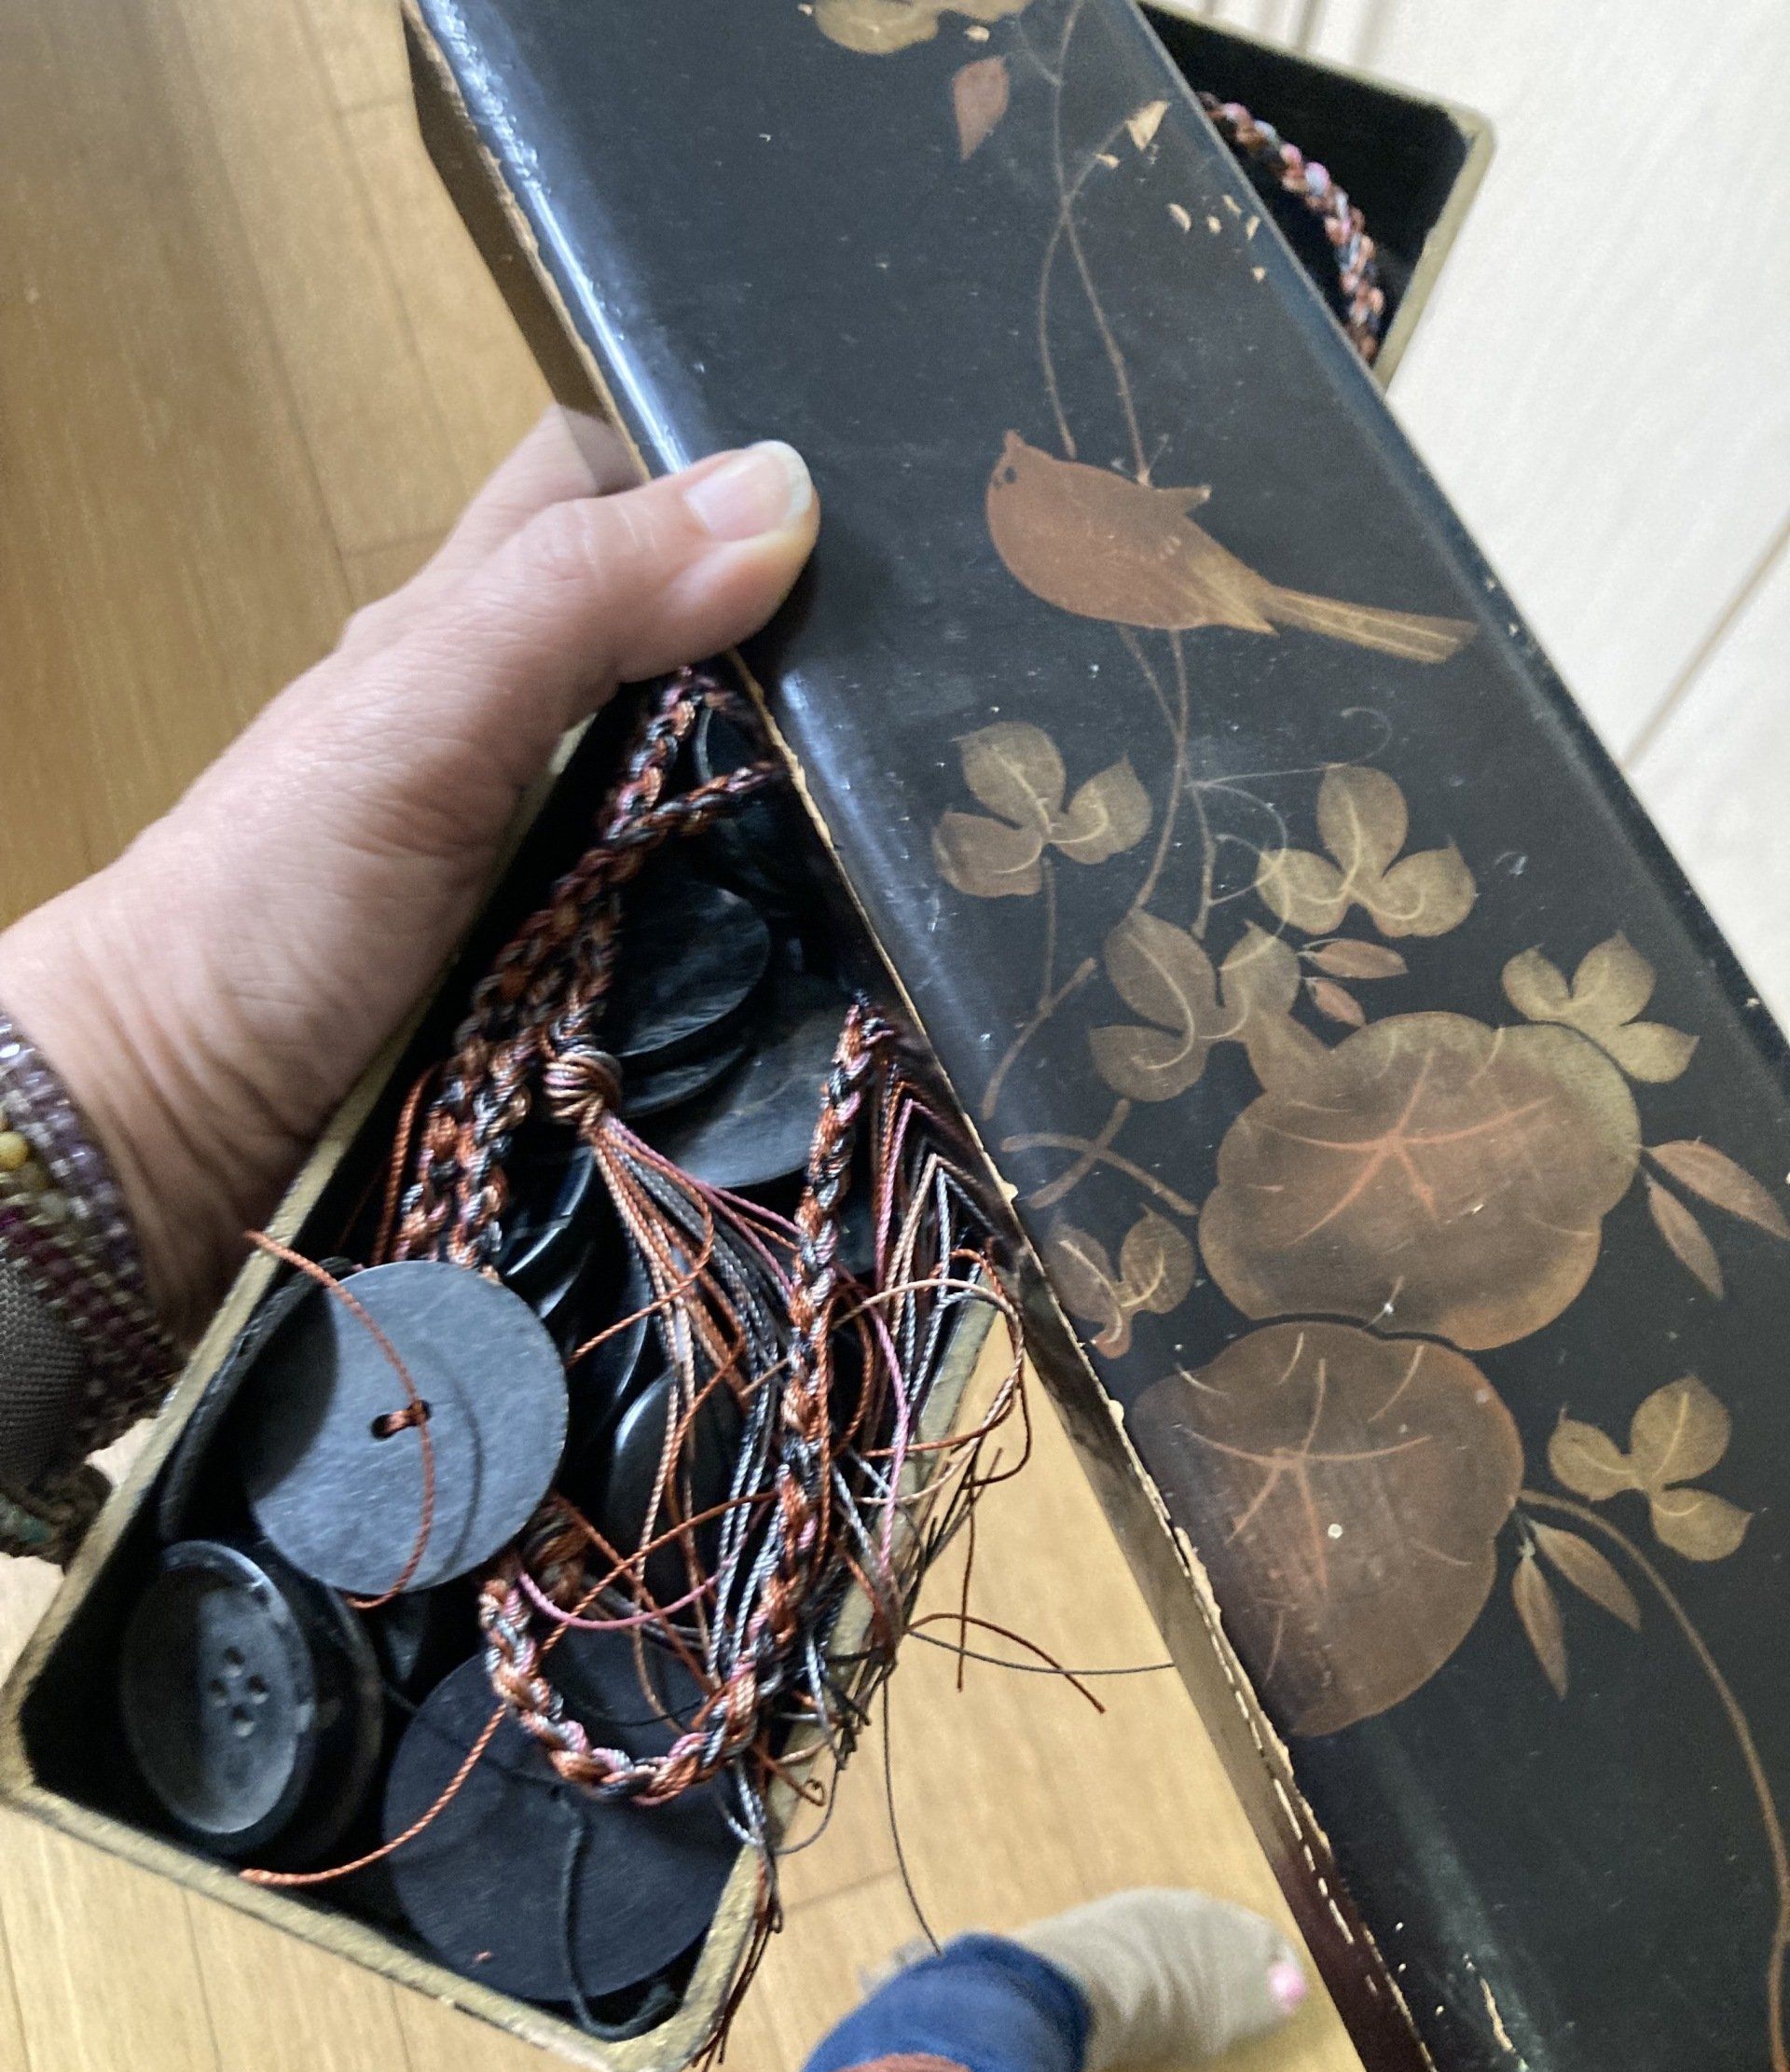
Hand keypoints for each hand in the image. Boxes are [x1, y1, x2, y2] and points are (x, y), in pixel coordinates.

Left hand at [0, 411, 817, 1336]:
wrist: (191, 1111)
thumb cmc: (276, 896)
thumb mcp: (431, 714)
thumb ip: (579, 600)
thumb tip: (783, 491)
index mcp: (472, 617)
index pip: (601, 487)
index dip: (702, 481)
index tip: (841, 534)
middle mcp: (519, 717)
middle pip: (673, 631)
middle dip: (782, 644)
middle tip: (901, 689)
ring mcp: (550, 843)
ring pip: (695, 770)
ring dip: (787, 784)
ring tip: (905, 801)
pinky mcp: (573, 956)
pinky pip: (688, 896)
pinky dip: (756, 893)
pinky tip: (820, 906)